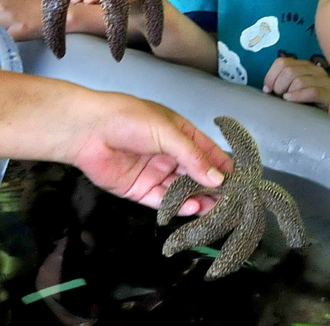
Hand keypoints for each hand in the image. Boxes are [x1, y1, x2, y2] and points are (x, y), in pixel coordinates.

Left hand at [63, 93, 231, 212]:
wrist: (88, 130)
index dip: (224, 166)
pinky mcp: (141, 190)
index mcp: (179, 134)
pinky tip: (193, 209)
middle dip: (214, 188)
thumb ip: (193, 157)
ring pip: (183, 191)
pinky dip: (179, 207)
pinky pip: (164, 202)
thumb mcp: (167, 132)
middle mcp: (170, 155)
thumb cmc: (128, 119)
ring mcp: (156, 173)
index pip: (208, 152)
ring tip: (216, 210)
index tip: (241, 181)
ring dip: (199, 199)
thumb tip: (218, 179)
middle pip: (197, 175)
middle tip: (232, 202)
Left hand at [262, 57, 329, 106]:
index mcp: (303, 66)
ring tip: (287, 101)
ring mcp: (323, 80)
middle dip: (279, 86)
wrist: (328, 119)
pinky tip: (291, 101)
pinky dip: (297, 96)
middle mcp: (314, 69)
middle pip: (288, 71)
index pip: (281, 62)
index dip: (270, 76)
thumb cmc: (307, 105)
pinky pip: (311, 91)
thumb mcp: (292, 92)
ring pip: (298, 80)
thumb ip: (281, 85)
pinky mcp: (329, 93)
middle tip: (280, 98)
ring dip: (288, 92)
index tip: (267, 90)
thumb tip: (266, 88)